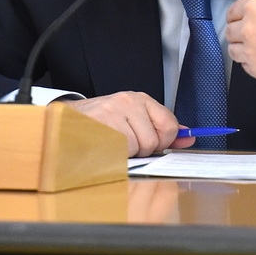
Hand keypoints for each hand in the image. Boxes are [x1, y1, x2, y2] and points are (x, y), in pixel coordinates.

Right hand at [60, 92, 195, 157]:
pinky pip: (122, 151)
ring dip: (128, 154)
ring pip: (139, 147)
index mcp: (139, 99)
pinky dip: (116, 155)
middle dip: (143, 150)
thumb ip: (161, 129)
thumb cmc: (101, 124)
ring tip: (112, 144)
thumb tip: (188, 138)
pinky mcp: (103, 125)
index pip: (169, 125)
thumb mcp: (133, 120)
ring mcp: (115, 111)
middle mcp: (129, 101)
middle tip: (125, 143)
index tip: (151, 143)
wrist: (67, 122)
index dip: (162, 141)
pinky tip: (105, 147)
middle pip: (155, 140)